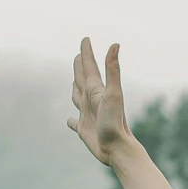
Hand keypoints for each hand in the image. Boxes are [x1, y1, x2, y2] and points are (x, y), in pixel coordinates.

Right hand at [69, 37, 133, 165]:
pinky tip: (70, 121)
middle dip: (80, 66)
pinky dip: (71, 120)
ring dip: (75, 88)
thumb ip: (113, 69)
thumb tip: (115, 44)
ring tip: (74, 82)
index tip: (85, 39)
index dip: (86, 53)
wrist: (118, 148)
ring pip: (77, 97)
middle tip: (78, 55)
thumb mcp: (113, 93)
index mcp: (96, 91)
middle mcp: (92, 101)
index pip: (90, 67)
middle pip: (83, 79)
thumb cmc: (115, 122)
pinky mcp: (84, 130)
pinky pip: (74, 123)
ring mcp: (88, 115)